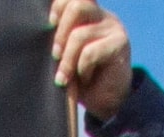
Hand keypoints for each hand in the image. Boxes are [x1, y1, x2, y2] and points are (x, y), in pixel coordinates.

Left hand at [50, 0, 135, 118]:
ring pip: (79, 35)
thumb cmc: (81, 77)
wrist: (108, 101)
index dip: (58, 5)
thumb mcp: (67, 54)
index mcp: (88, 14)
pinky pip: (90, 53)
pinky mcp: (120, 44)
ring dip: (67, 60)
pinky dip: (81, 69)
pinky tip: (84, 79)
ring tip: (65, 77)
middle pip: (76, 6)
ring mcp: (113, 27)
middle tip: (55, 55)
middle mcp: (101, 15)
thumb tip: (43, 30)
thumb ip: (60, 38)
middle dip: (60, 34)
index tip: (50, 24)